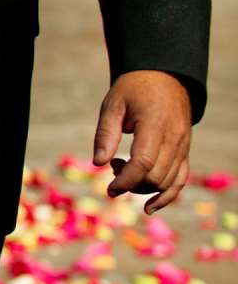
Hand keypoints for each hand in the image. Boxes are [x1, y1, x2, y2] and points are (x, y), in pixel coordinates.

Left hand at [93, 70, 191, 213]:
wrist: (164, 76)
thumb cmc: (133, 90)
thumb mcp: (113, 105)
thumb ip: (106, 134)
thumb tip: (98, 163)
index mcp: (154, 124)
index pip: (143, 163)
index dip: (126, 181)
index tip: (110, 189)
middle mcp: (174, 138)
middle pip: (156, 177)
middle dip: (131, 183)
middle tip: (114, 166)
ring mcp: (183, 145)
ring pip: (167, 182)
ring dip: (143, 187)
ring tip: (124, 168)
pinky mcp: (185, 151)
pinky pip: (180, 179)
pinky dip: (167, 196)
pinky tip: (150, 207)